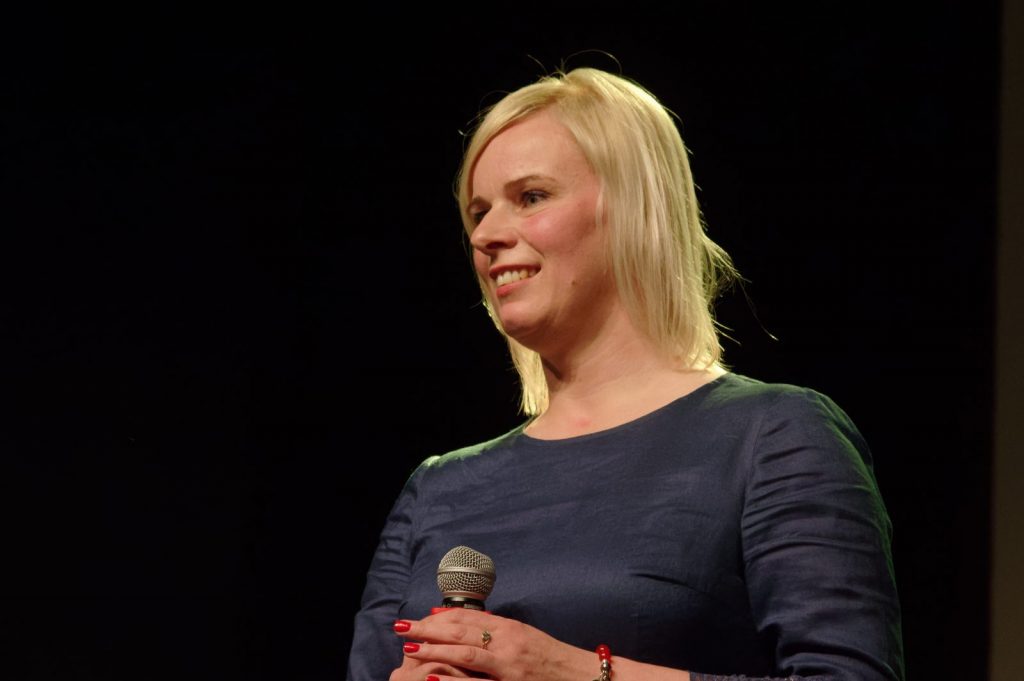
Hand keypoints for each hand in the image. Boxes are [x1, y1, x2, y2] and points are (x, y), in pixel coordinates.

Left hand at [391, 608, 592, 680]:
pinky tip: (432, 677)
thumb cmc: (550, 659)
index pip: (468, 618)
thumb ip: (495, 630)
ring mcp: (509, 665)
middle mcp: (508, 642)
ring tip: (409, 647)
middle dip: (428, 629)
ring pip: (466, 653)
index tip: (417, 618)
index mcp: (510, 627)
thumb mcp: (524, 637)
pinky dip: (453, 680)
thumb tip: (462, 621)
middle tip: (400, 627)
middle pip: (461, 631)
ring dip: (435, 649)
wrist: (582, 676)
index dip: (439, 618)